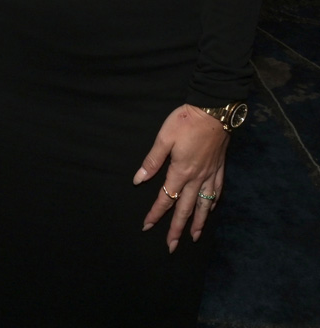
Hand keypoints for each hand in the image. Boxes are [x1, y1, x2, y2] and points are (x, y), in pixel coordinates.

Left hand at [132, 104, 228, 251]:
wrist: (214, 110)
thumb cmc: (186, 121)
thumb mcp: (164, 137)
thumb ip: (152, 160)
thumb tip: (139, 180)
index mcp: (180, 171)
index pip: (165, 198)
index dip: (156, 213)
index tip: (147, 226)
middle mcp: (197, 178)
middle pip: (185, 209)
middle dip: (177, 229)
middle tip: (171, 247)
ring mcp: (210, 175)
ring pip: (203, 205)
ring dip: (198, 223)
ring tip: (193, 238)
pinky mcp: (219, 168)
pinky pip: (217, 192)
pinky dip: (213, 205)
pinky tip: (211, 210)